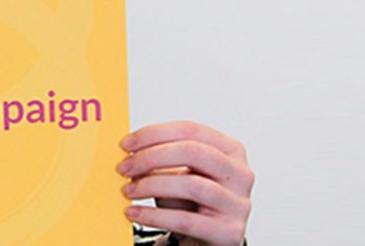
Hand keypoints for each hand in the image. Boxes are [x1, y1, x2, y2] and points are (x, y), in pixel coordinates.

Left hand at [117, 121, 252, 245]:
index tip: (126, 144)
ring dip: (151, 185)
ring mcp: (239, 204)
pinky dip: (154, 216)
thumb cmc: (191, 202)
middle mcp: (241, 174)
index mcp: (230, 150)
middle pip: (192, 152)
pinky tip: (135, 213)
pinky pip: (186, 221)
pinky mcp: (229, 232)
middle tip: (124, 168)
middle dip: (151, 157)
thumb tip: (128, 152)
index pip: (190, 130)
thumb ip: (160, 158)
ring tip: (128, 191)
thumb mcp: (178, 173)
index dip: (154, 133)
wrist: (206, 240)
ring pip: (191, 185)